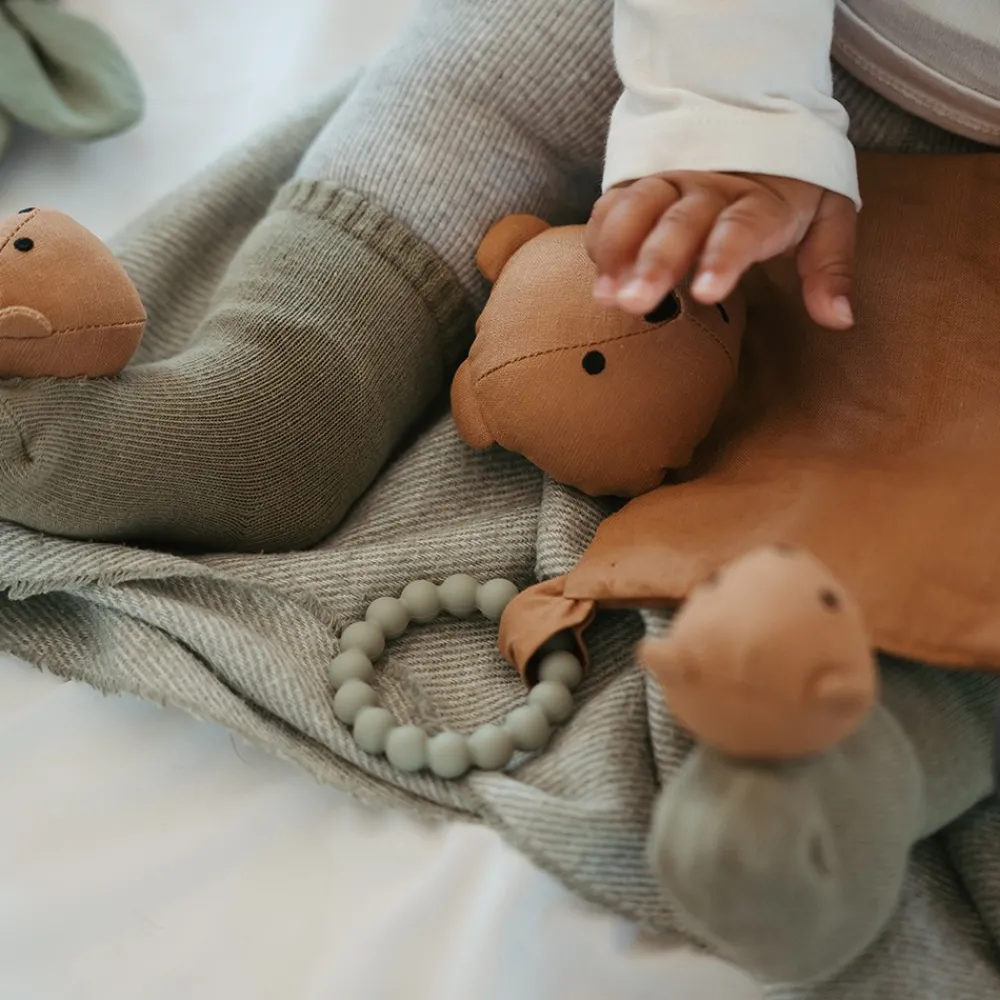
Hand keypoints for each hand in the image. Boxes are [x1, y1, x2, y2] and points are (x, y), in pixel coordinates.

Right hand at [585, 171, 856, 329]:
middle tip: (635, 302)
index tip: (707, 293)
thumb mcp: (829, 214)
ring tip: (607, 295)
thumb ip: (830, 266)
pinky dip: (602, 237)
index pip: (742, 227)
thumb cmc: (792, 178)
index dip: (723, 257)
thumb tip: (840, 320)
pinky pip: (613, 205)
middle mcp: (711, 187)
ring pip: (638, 209)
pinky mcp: (641, 182)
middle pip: (680, 224)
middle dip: (656, 262)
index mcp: (762, 199)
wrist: (756, 108)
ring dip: (619, 251)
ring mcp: (671, 181)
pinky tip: (599, 276)